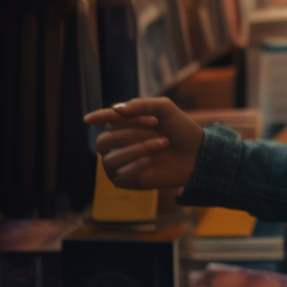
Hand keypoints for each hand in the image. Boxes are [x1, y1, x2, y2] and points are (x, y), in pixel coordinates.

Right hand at [84, 97, 204, 189]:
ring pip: (109, 159)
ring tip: (162, 144)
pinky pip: (118, 176)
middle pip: (103, 141)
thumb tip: (115, 109)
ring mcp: (120, 164)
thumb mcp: (165, 109)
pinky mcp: (126, 182)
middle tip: (156, 129)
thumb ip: (142, 105)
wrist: (197, 153)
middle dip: (130, 133)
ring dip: (137, 149)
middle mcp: (117, 145)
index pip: (104, 122)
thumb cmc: (180, 130)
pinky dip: (134, 167)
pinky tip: (151, 161)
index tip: (89, 119)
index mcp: (124, 126)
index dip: (98, 118)